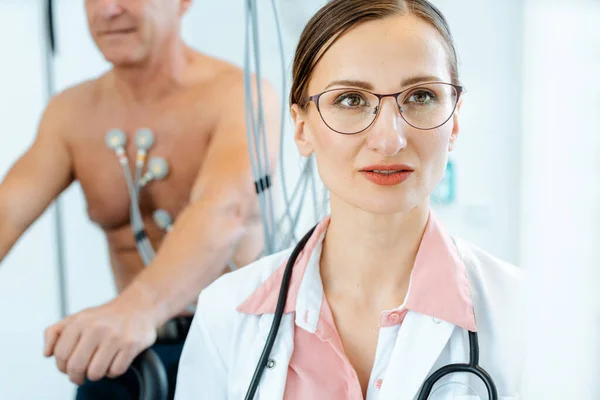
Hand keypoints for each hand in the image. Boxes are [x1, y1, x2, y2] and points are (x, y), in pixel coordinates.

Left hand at [43, 286, 158, 384]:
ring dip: (97, 374)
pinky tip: (115, 360)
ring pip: (95, 373)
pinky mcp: (131, 344)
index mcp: (80, 322)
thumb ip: (55, 332)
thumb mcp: (78, 317)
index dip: (63, 367)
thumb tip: (47, 353)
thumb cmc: (106, 316)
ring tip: (100, 365)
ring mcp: (115, 336)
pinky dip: (114, 371)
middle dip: (77, 376)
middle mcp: (96, 328)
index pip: (61, 356)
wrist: (139, 306)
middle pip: (76, 367)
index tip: (69, 368)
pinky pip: (115, 371)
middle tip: (82, 374)